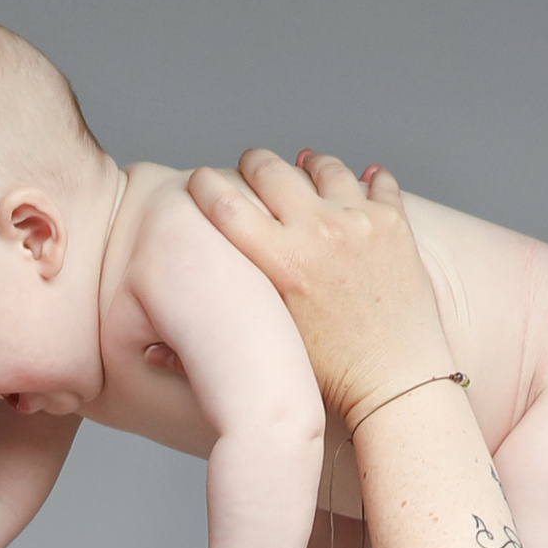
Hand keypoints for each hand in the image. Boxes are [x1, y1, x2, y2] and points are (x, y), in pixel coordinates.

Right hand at [186, 149, 454, 429]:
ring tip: (305, 164)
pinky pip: (377, 182)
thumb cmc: (330, 380)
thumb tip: (150, 354)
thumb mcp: (263, 355)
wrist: (398, 384)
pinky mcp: (394, 225)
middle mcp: (316, 232)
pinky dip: (367, 177)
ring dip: (310, 164)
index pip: (225, 202)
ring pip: (325, 167)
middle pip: (271, 171)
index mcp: (277, 263)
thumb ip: (202, 354)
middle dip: (254, 163)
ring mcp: (358, 223)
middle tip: (250, 163)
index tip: (200, 180)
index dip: (205, 184)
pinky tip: (361, 178)